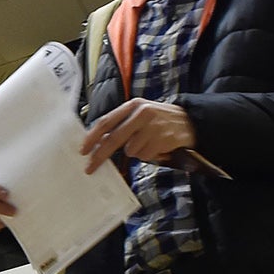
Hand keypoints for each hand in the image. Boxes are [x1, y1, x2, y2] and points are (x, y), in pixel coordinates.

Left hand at [80, 98, 196, 173]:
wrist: (190, 122)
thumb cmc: (159, 121)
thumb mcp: (140, 115)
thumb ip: (121, 125)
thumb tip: (98, 144)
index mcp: (133, 105)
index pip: (106, 121)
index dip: (92, 137)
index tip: (83, 150)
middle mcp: (142, 113)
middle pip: (113, 139)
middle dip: (100, 156)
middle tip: (90, 168)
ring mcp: (153, 126)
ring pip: (131, 151)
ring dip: (136, 152)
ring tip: (149, 144)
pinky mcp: (163, 139)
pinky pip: (146, 155)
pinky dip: (149, 155)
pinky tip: (158, 147)